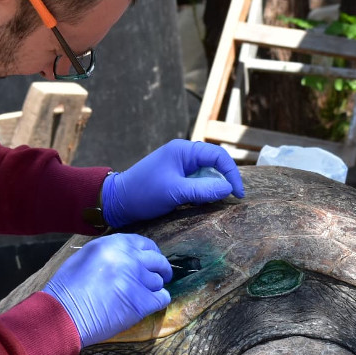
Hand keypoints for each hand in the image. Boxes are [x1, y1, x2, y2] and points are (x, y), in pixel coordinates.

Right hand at [42, 234, 173, 346]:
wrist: (64, 314)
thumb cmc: (67, 288)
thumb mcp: (86, 256)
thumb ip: (110, 252)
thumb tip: (128, 254)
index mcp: (114, 244)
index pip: (145, 243)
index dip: (151, 253)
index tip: (151, 261)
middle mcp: (130, 258)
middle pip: (158, 260)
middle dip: (161, 269)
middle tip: (160, 276)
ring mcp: (138, 280)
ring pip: (159, 281)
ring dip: (153, 288)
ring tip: (140, 295)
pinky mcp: (142, 302)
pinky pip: (162, 298)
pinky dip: (158, 301)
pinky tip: (149, 304)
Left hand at [102, 139, 244, 227]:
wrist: (118, 201)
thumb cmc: (144, 193)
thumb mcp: (176, 192)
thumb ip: (203, 190)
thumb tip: (228, 189)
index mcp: (184, 150)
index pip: (219, 157)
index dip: (232, 174)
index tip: (238, 194)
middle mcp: (184, 154)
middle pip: (215, 164)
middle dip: (224, 181)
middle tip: (230, 200)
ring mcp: (180, 166)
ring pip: (207, 175)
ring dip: (214, 188)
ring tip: (214, 204)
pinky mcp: (176, 177)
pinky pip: (198, 182)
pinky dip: (203, 193)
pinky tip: (201, 204)